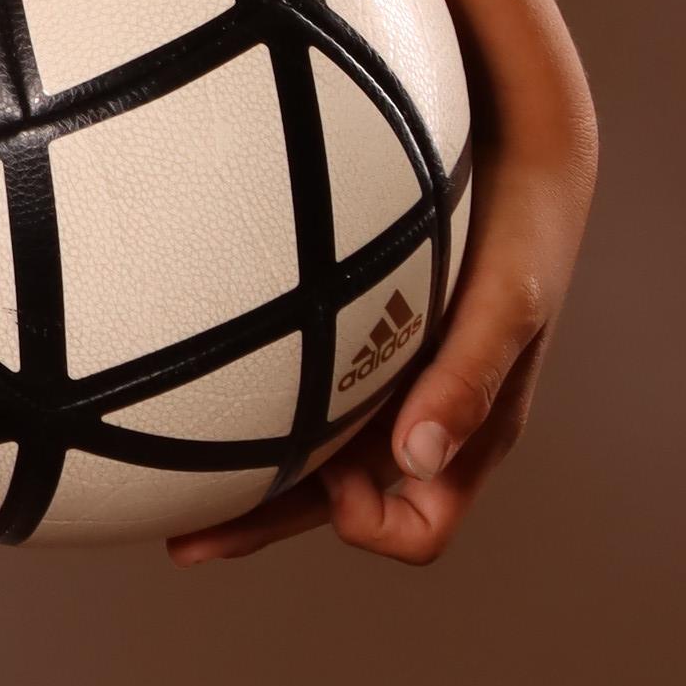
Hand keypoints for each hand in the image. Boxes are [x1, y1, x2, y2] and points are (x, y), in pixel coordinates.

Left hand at [166, 63, 596, 565]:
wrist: (513, 145)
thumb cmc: (520, 230)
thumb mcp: (506, 301)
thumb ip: (468, 377)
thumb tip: (417, 460)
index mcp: (466, 435)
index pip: (416, 529)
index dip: (367, 523)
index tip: (327, 481)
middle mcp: (418, 420)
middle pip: (339, 507)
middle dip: (268, 527)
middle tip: (185, 540)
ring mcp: (383, 380)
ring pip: (311, 454)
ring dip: (254, 477)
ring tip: (165, 484)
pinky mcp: (353, 334)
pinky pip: (299, 390)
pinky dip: (256, 407)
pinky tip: (196, 388)